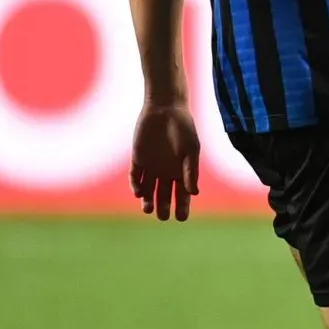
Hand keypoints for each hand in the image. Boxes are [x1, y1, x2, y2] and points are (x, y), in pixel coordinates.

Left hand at [130, 103, 199, 221]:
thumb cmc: (183, 128)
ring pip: (148, 189)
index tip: (180, 218)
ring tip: (148, 209)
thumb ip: (191, 171)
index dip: (182, 206)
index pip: (182, 194)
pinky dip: (136, 186)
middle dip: (163, 207)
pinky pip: (135, 177)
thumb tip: (194, 193)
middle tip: (163, 216)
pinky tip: (139, 192)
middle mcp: (166, 171)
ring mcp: (151, 166)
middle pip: (164, 195)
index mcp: (182, 170)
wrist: (165, 109)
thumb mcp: (191, 150)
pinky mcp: (138, 159)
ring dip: (147, 200)